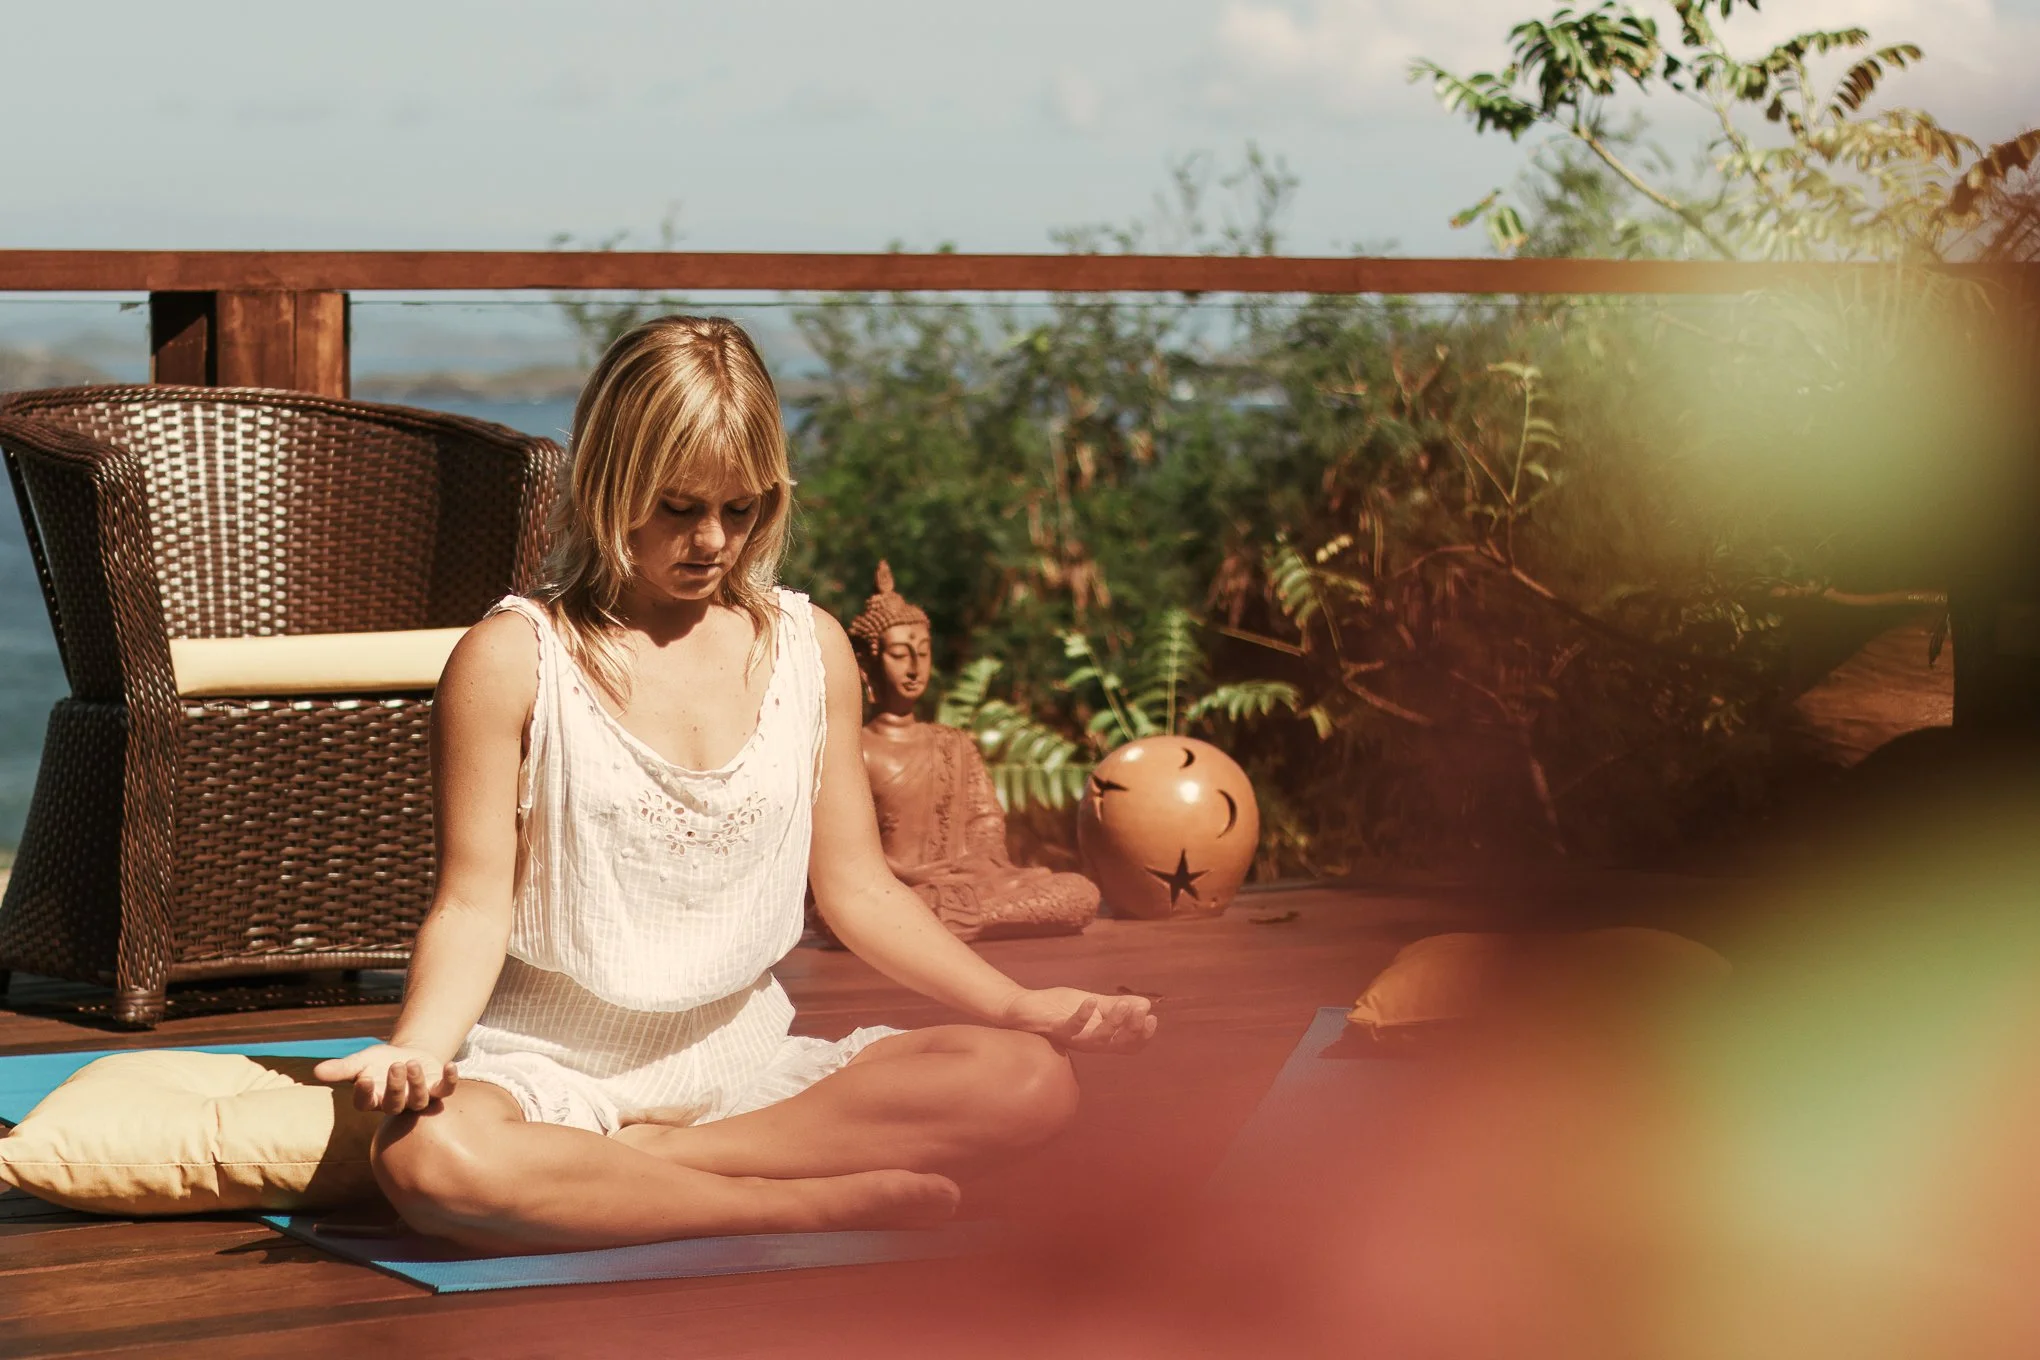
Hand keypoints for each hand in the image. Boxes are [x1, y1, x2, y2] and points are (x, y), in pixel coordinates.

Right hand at [312, 1044, 456, 1113]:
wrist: (407, 1056)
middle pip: (395, 1104)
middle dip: (396, 1086)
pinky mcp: (437, 1089)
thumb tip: (316, 1072)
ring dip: (417, 1082)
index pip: (365, 1104)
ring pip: (419, 1100)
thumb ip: (342, 1069)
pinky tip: (450, 1066)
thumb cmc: (379, 1062)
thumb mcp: (361, 1061)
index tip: (364, 1078)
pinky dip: (450, 1080)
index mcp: (374, 1099)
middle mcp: (396, 1103)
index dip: (365, 1093)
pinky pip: (446, 1090)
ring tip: (412, 1063)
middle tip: (396, 1066)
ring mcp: (418, 1098)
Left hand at [1000, 986, 1156, 1054]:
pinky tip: (1091, 1000)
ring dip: (1113, 1023)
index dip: (1143, 1035)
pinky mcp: (1055, 1028)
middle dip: (1133, 1029)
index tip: (1153, 1018)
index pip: (1129, 1044)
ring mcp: (1072, 1037)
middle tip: (1142, 1012)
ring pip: (1099, 1039)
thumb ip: (1116, 1006)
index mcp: (1101, 1036)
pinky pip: (1071, 1026)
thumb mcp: (1093, 1004)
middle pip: (1119, 1045)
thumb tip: (1147, 1004)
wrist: (1022, 1007)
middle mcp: (1089, 1042)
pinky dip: (1082, 1014)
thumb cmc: (1057, 1008)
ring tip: (1122, 1005)